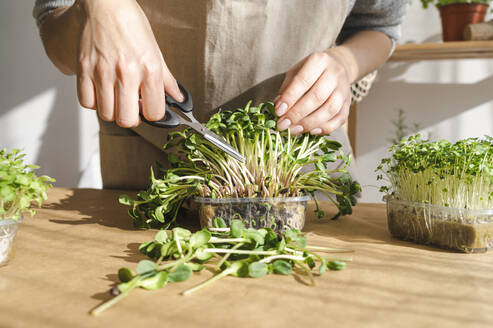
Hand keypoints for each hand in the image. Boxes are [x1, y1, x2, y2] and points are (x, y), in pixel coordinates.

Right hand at [75, 0, 182, 127]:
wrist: (104, 3)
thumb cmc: (130, 23)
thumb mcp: (156, 51)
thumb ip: (167, 79)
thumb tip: (177, 97)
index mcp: (149, 69)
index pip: (154, 112)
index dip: (153, 114)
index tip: (150, 108)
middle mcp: (126, 73)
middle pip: (127, 120)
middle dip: (132, 118)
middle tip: (132, 108)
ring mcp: (103, 72)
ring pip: (106, 114)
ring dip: (113, 111)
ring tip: (117, 98)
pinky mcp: (84, 69)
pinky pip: (86, 102)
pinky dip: (94, 102)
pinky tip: (101, 92)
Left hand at [274, 51, 351, 134]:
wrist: (336, 69)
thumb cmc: (310, 73)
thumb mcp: (295, 73)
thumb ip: (286, 89)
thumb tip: (279, 108)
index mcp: (319, 61)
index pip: (303, 80)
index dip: (290, 98)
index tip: (278, 111)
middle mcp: (335, 73)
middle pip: (317, 97)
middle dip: (298, 114)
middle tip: (283, 125)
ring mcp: (344, 89)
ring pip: (330, 110)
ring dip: (310, 123)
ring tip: (294, 130)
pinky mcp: (348, 103)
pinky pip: (339, 119)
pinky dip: (325, 128)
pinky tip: (311, 132)